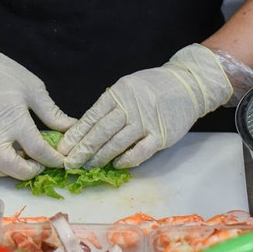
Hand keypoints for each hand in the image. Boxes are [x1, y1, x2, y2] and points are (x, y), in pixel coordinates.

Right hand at [0, 18, 74, 178]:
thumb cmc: (1, 74)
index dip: (53, 159)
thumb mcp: (33, 89)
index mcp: (14, 120)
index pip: (37, 150)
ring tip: (22, 161)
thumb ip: (52, 113)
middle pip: (12, 167)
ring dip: (11, 172)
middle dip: (30, 171)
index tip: (62, 160)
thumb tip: (72, 127)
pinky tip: (4, 161)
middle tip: (40, 164)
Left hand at [58, 44, 232, 169]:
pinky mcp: (161, 136)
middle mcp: (130, 107)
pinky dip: (126, 160)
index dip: (76, 134)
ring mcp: (146, 122)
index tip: (63, 148)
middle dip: (82, 149)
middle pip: (100, 132)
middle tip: (69, 163)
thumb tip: (87, 127)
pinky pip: (139, 152)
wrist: (189, 84)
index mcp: (118, 94)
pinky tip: (116, 165)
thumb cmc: (154, 86)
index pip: (91, 117)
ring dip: (100, 157)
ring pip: (117, 143)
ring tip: (87, 166)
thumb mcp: (128, 87)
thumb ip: (110, 105)